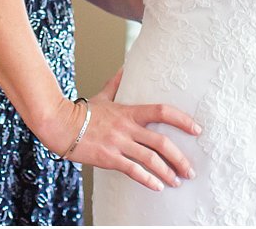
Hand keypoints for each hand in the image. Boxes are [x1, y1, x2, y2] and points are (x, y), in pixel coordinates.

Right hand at [40, 73, 198, 190]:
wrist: (59, 124)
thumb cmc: (80, 112)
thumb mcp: (103, 96)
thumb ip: (117, 83)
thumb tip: (125, 68)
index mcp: (129, 112)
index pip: (162, 111)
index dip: (182, 120)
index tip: (196, 129)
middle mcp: (127, 127)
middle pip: (161, 141)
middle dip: (179, 157)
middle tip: (190, 170)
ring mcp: (118, 143)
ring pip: (150, 159)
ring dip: (167, 172)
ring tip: (177, 181)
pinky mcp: (109, 158)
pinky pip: (133, 170)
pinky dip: (148, 180)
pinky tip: (157, 187)